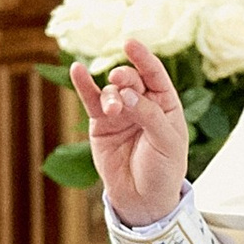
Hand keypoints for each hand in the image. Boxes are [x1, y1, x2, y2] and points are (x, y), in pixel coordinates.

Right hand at [73, 41, 187, 228]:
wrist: (143, 199)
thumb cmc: (163, 169)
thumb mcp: (166, 141)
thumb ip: (147, 114)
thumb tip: (124, 92)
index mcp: (166, 104)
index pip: (155, 74)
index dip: (143, 58)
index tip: (129, 43)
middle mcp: (142, 103)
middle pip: (131, 79)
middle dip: (126, 78)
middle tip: (122, 85)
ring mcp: (121, 112)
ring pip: (111, 90)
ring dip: (110, 94)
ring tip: (112, 109)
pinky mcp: (101, 124)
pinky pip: (92, 100)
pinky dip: (84, 85)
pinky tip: (77, 70)